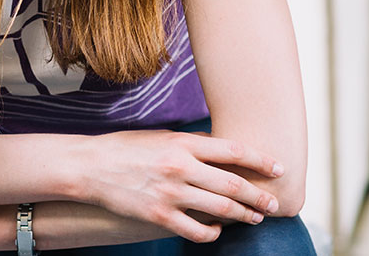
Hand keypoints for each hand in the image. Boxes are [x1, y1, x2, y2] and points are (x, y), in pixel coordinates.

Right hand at [79, 129, 284, 241]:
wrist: (90, 166)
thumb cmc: (126, 148)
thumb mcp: (161, 136)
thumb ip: (191, 144)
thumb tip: (221, 148)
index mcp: (183, 143)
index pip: (233, 150)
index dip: (260, 161)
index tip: (278, 168)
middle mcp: (180, 167)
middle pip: (233, 184)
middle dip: (258, 196)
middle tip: (274, 204)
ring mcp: (170, 194)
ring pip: (220, 208)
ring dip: (242, 215)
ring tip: (254, 218)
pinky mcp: (159, 216)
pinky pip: (196, 230)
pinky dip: (212, 233)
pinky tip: (218, 231)